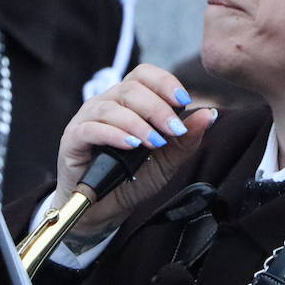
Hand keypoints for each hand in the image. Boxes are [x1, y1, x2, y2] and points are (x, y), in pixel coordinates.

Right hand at [56, 64, 218, 236]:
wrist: (105, 208)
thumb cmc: (133, 178)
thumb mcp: (167, 160)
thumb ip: (186, 139)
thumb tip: (210, 114)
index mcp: (129, 101)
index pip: (144, 75)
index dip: (164, 82)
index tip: (184, 101)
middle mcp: (107, 104)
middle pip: (130, 89)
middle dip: (157, 108)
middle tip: (174, 130)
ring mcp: (87, 119)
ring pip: (111, 107)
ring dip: (138, 123)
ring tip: (154, 142)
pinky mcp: (73, 139)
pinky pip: (92, 129)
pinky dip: (114, 135)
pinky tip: (132, 145)